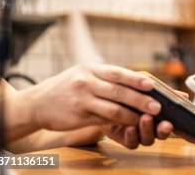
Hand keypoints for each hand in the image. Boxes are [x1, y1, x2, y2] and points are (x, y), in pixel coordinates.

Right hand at [22, 64, 161, 131]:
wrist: (36, 103)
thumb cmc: (66, 87)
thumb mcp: (83, 74)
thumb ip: (106, 77)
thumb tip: (137, 79)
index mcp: (91, 69)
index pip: (118, 73)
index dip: (137, 79)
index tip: (153, 85)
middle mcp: (87, 82)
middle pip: (119, 91)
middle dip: (141, 99)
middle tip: (157, 106)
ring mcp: (82, 100)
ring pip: (113, 108)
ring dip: (133, 114)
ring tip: (147, 118)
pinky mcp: (78, 116)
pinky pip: (104, 120)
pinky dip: (120, 123)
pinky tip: (130, 124)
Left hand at [101, 91, 194, 147]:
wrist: (103, 93)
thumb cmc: (129, 88)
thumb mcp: (147, 84)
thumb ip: (163, 91)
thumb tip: (184, 95)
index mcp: (161, 115)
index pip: (178, 127)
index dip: (188, 134)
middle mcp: (152, 126)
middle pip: (163, 135)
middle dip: (165, 130)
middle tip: (165, 123)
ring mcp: (138, 133)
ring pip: (148, 140)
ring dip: (148, 130)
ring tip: (144, 118)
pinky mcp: (124, 138)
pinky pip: (131, 143)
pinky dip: (132, 136)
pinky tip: (130, 127)